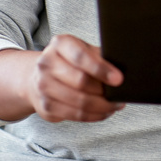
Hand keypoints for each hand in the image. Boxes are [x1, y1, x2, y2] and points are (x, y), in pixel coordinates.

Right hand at [0, 36, 123, 122]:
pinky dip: (94, 115)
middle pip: (80, 82)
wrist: (39, 76)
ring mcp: (43, 86)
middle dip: (104, 91)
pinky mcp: (46, 106)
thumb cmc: (69, 62)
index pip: (81, 57)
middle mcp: (47, 64)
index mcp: (60, 44)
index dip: (101, 69)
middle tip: (120, 95)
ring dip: (102, 106)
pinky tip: (104, 112)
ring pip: (79, 101)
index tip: (119, 79)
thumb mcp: (84, 50)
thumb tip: (121, 72)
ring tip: (115, 105)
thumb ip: (99, 57)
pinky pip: (75, 115)